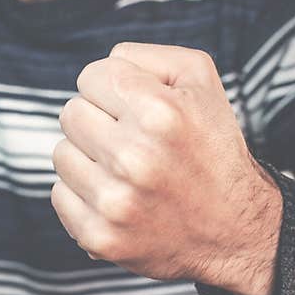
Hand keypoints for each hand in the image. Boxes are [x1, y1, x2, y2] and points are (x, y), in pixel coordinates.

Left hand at [52, 42, 281, 294]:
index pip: (91, 76)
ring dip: (88, 159)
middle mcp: (135, 159)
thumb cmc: (213, 149)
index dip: (112, 90)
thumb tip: (103, 65)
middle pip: (71, 113)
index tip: (135, 110)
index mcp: (159, 114)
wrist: (234, 231)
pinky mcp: (100, 237)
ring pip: (61, 154)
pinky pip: (60, 195)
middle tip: (131, 142)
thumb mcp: (201, 82)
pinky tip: (118, 199)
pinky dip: (83, 195)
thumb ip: (146, 57)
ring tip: (126, 172)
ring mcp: (115, 202)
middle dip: (98, 122)